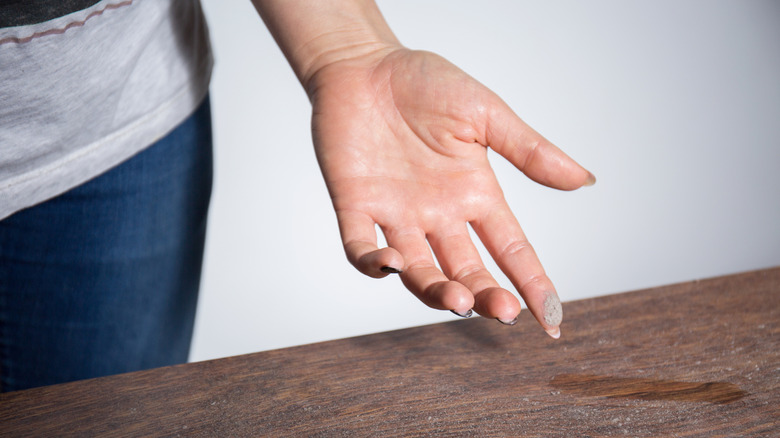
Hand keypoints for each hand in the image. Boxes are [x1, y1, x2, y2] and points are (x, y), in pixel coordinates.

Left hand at [308, 48, 593, 336]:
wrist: (364, 64)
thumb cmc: (425, 83)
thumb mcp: (485, 114)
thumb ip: (528, 150)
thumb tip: (585, 179)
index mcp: (475, 194)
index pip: (512, 249)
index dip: (533, 284)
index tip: (553, 319)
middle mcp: (439, 214)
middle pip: (468, 270)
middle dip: (486, 295)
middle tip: (503, 311)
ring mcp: (396, 214)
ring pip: (418, 270)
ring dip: (436, 290)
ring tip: (456, 299)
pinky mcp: (355, 205)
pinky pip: (359, 248)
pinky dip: (372, 264)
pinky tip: (391, 265)